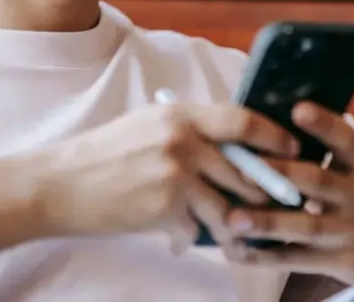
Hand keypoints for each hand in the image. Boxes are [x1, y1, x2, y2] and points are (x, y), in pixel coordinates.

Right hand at [32, 103, 298, 246]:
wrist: (60, 185)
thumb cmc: (101, 156)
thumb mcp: (146, 126)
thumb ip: (188, 131)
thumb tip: (230, 144)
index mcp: (179, 114)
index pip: (243, 120)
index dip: (275, 137)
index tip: (293, 151)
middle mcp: (182, 140)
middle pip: (247, 170)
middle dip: (266, 193)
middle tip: (280, 205)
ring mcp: (176, 175)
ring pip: (229, 207)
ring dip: (235, 224)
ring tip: (235, 232)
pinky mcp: (166, 209)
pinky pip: (197, 231)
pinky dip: (191, 238)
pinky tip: (177, 238)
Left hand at [222, 103, 353, 282]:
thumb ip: (323, 154)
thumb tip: (267, 125)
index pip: (345, 141)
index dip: (323, 124)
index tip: (298, 108)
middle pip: (319, 182)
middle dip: (282, 174)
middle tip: (244, 168)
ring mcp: (347, 230)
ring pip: (306, 226)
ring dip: (268, 222)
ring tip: (233, 218)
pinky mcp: (337, 261)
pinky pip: (298, 259)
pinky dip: (267, 256)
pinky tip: (237, 251)